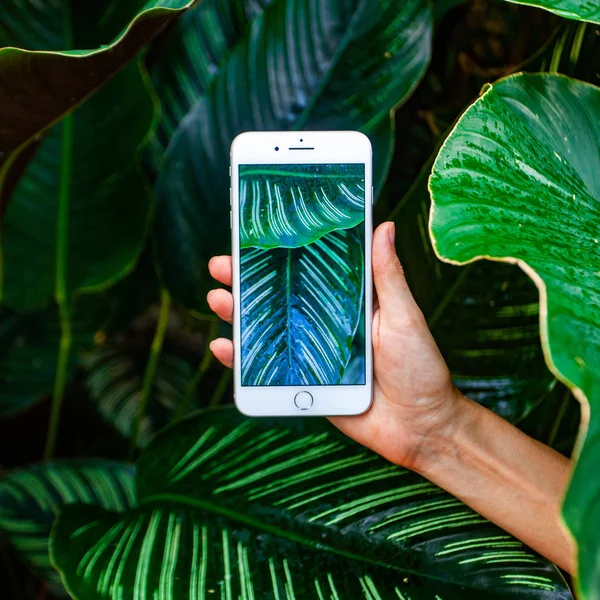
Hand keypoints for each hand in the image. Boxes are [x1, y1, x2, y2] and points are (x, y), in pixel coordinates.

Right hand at [207, 222, 464, 470]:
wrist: (420, 427)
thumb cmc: (420, 367)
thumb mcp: (404, 316)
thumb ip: (388, 276)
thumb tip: (384, 225)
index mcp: (349, 302)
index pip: (308, 271)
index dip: (281, 253)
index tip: (255, 235)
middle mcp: (325, 324)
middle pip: (279, 297)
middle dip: (247, 281)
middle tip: (221, 265)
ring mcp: (312, 353)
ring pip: (267, 330)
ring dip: (237, 315)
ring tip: (217, 299)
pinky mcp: (304, 382)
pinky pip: (267, 369)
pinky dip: (242, 360)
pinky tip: (223, 347)